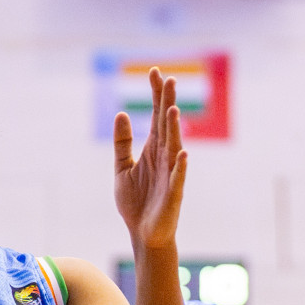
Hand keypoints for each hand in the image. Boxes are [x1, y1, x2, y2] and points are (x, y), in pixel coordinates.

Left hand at [113, 69, 187, 251]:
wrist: (143, 233)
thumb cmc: (135, 202)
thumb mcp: (121, 169)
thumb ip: (122, 143)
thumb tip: (122, 114)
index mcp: (152, 149)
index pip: (156, 116)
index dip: (156, 95)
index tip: (155, 72)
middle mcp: (164, 157)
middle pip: (167, 125)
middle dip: (167, 103)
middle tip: (169, 79)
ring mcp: (170, 174)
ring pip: (174, 147)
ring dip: (174, 129)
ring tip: (173, 110)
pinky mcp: (173, 193)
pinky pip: (178, 178)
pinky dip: (180, 167)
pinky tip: (182, 154)